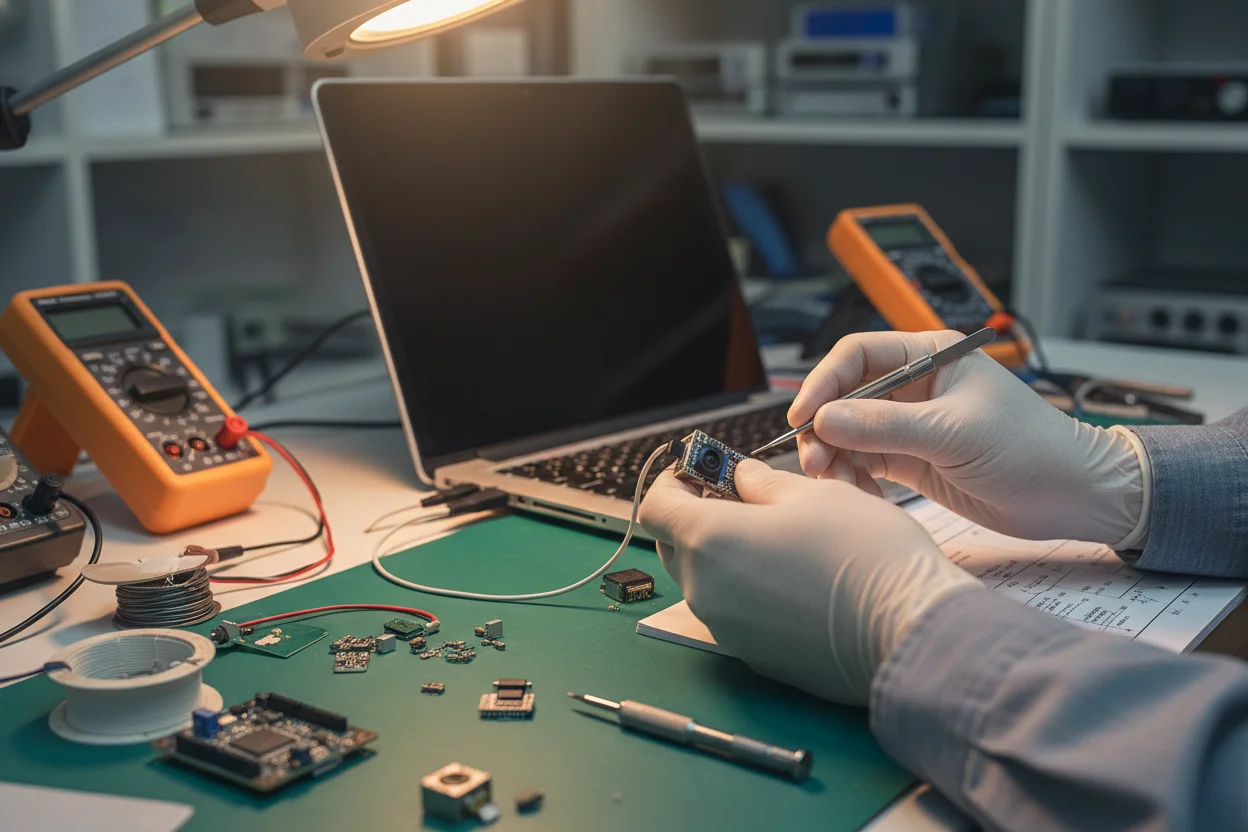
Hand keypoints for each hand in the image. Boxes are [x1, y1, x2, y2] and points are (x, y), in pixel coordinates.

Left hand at [639, 460, 981, 705]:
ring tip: (775, 536)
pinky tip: (791, 577)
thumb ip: (761, 483)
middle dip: (696, 516)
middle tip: (740, 497)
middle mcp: (706, 591)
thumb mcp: (813, 494)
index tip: (701, 470)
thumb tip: (741, 478)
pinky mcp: (755, 657)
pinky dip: (747, 591)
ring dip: (724, 555)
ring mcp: (728, 630)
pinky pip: (733, 614)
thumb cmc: (866, 554)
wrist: (911, 630)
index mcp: (710, 541)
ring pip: (705, 582)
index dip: (675, 481)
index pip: (656, 506)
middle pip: (674, 545)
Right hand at [788, 331, 1144, 544]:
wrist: (1073, 496)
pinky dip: (851, 478)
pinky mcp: (912, 460)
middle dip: (822, 427)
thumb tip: (824, 420)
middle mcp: (914, 386)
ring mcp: (910, 425)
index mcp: (929, 356)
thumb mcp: (954, 433)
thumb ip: (886, 426)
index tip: (803, 415)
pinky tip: (855, 495)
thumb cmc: (1032, 448)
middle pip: (845, 396)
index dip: (823, 382)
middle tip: (812, 459)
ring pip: (849, 433)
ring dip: (833, 456)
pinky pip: (864, 463)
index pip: (856, 355)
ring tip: (830, 481)